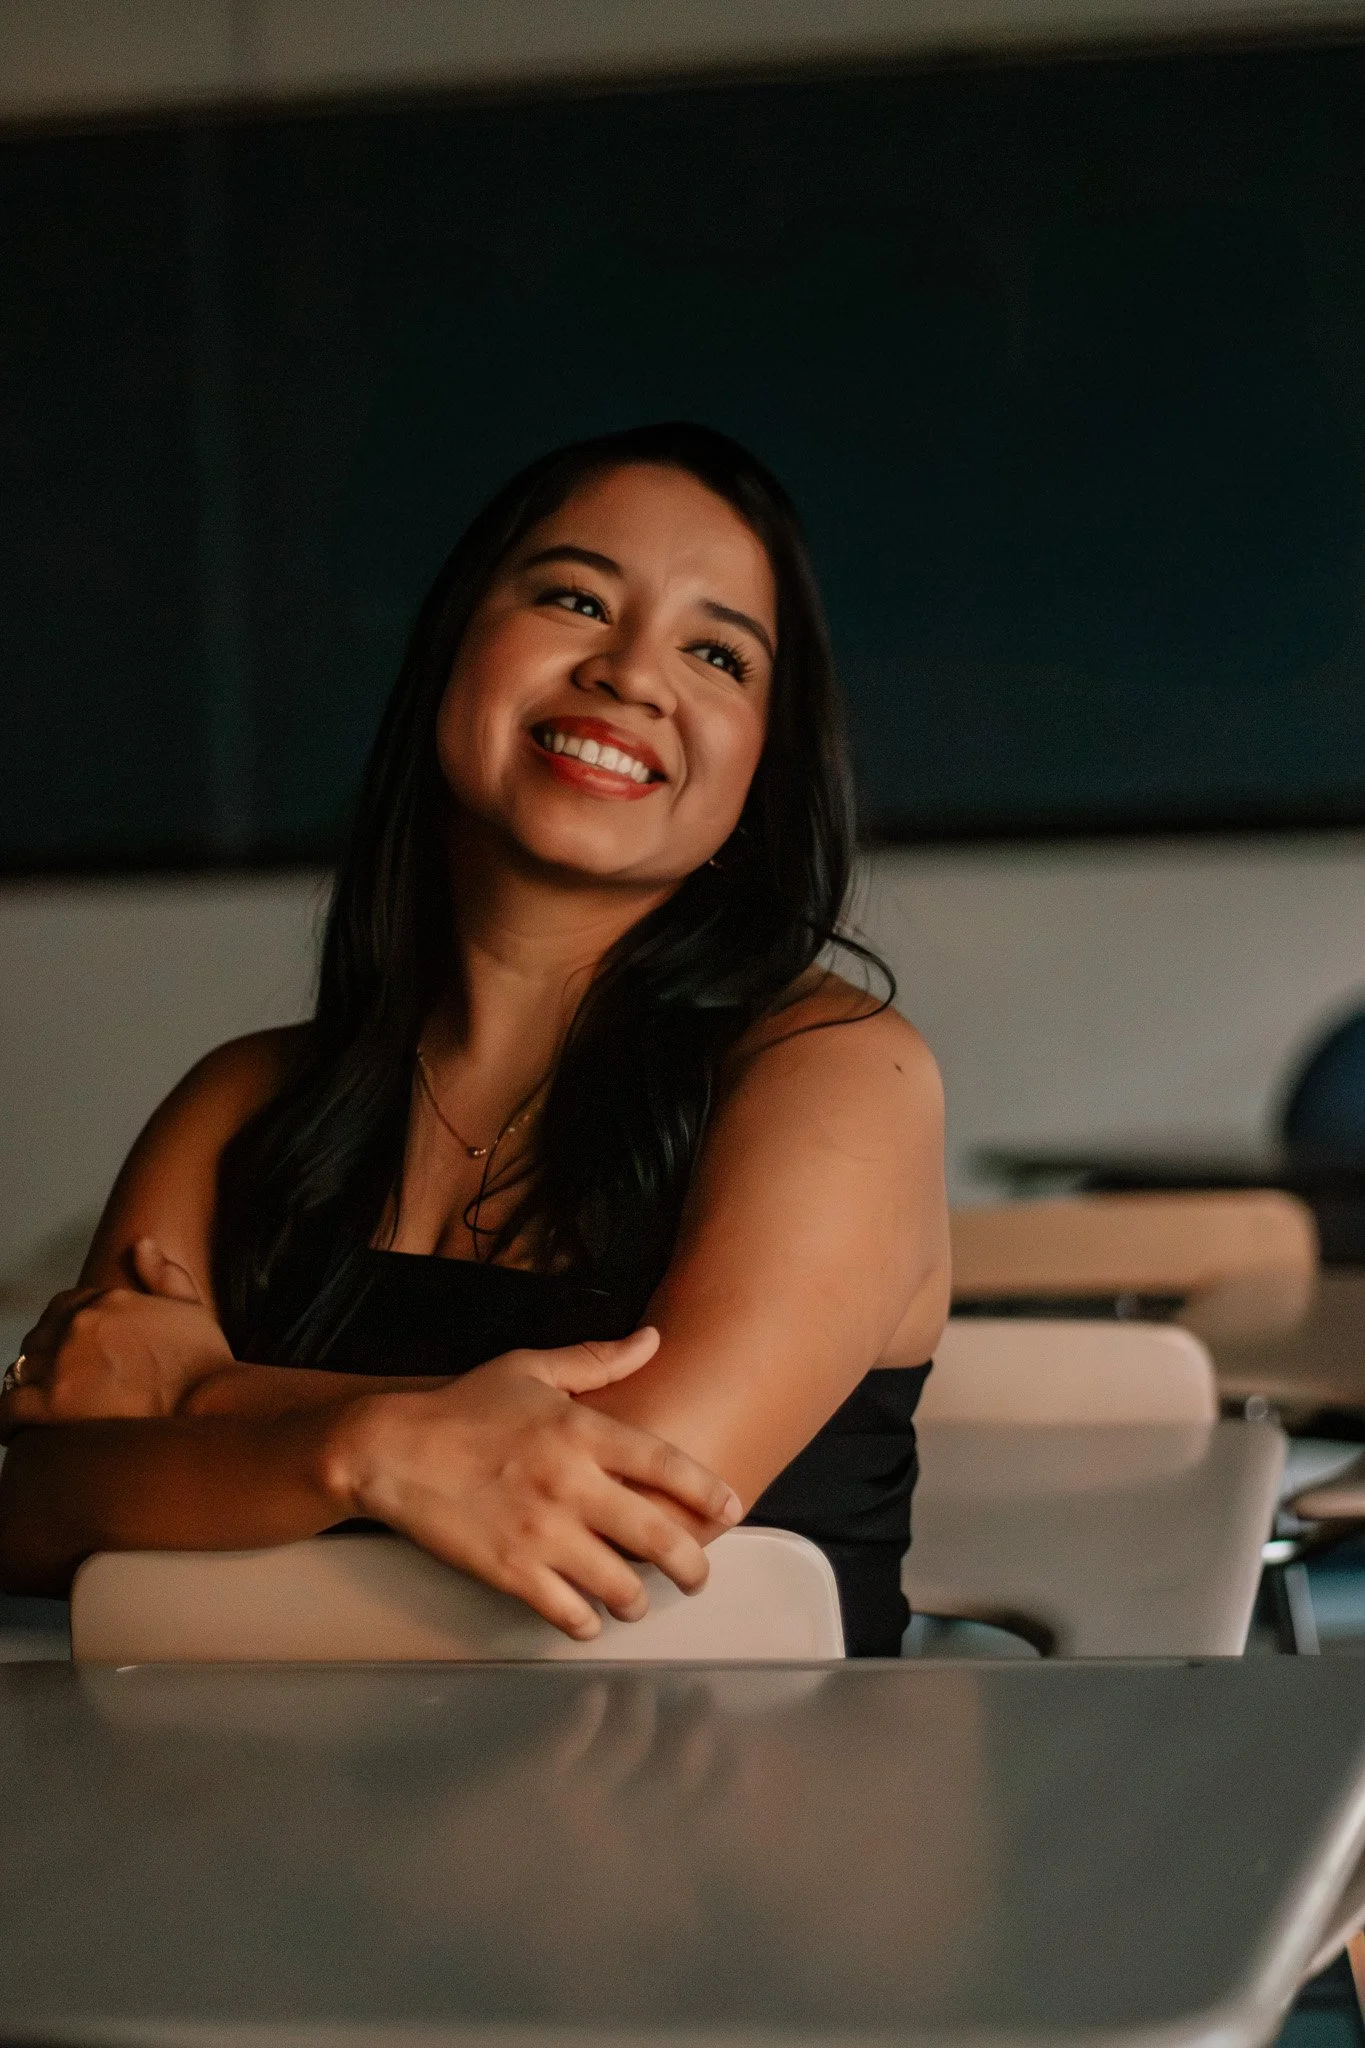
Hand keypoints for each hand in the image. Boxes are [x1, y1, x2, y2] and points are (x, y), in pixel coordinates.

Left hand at [0, 1238, 234, 1440]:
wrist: (212, 1410)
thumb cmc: (207, 1368)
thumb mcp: (193, 1309)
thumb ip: (165, 1274)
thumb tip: (141, 1244)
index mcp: (109, 1299)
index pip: (64, 1308)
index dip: (67, 1335)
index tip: (76, 1359)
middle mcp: (80, 1323)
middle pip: (39, 1339)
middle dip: (48, 1362)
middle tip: (67, 1390)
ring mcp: (63, 1362)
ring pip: (21, 1370)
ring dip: (29, 1389)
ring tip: (44, 1413)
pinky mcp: (52, 1403)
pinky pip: (7, 1408)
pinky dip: (7, 1420)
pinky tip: (17, 1432)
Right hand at [329, 1327, 743, 1640]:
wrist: (390, 1449)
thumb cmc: (463, 1406)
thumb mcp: (531, 1368)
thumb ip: (598, 1360)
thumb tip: (654, 1339)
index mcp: (581, 1431)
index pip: (665, 1465)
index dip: (708, 1492)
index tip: (733, 1510)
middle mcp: (571, 1484)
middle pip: (658, 1537)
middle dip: (691, 1566)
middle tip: (698, 1576)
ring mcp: (541, 1532)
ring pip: (619, 1586)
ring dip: (637, 1600)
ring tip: (636, 1600)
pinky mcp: (509, 1570)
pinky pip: (566, 1611)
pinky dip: (585, 1623)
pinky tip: (588, 1619)